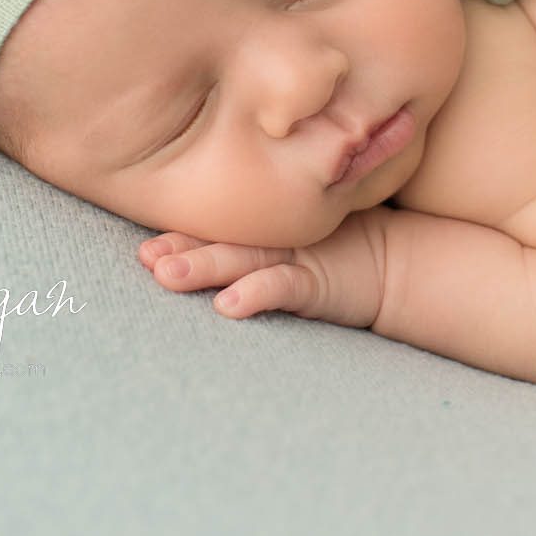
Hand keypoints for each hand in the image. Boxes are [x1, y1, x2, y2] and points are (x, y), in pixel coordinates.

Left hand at [137, 209, 389, 328]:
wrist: (393, 266)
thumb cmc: (334, 254)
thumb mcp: (288, 248)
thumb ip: (248, 245)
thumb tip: (194, 259)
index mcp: (260, 233)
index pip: (213, 230)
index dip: (179, 237)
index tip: (143, 250)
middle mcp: (271, 240)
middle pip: (219, 242)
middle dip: (181, 250)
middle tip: (146, 258)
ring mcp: (295, 257)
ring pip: (242, 259)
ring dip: (204, 266)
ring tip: (167, 275)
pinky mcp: (318, 281)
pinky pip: (283, 286)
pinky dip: (256, 293)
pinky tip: (228, 305)